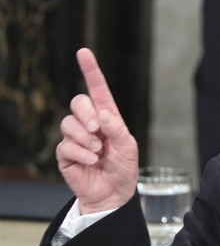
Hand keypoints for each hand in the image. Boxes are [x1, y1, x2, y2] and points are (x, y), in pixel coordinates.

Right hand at [56, 48, 138, 213]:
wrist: (113, 193)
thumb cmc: (124, 168)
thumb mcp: (129, 147)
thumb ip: (117, 130)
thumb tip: (103, 114)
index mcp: (107, 117)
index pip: (97, 89)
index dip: (91, 71)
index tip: (84, 52)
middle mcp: (89, 123)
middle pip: (78, 102)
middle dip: (87, 114)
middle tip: (98, 130)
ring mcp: (75, 137)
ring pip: (68, 123)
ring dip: (85, 138)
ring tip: (98, 152)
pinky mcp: (65, 153)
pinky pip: (65, 145)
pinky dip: (81, 153)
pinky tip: (91, 161)